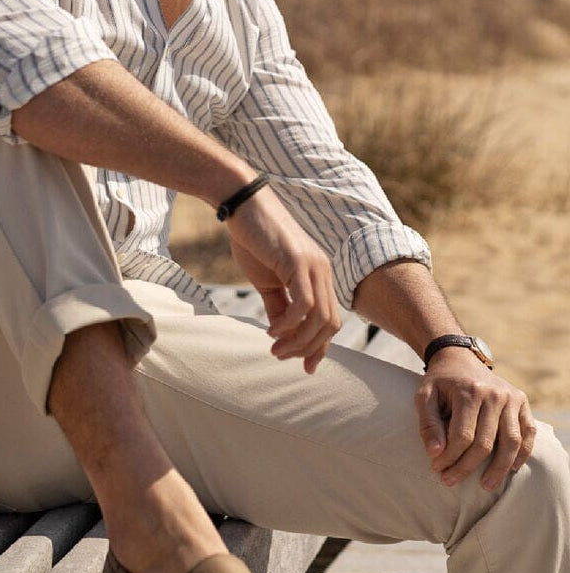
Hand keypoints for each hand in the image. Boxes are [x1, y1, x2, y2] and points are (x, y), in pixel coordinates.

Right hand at [226, 188, 340, 372]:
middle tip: (279, 356)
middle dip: (307, 348)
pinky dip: (289, 324)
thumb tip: (281, 332)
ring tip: (273, 347)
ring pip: (319, 318)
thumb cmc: (252, 238)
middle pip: (329, 325)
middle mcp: (322, 271)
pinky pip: (304, 304)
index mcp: (318, 275)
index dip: (319, 347)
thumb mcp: (266, 279)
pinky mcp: (298, 261)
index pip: (330, 320)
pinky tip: (271, 330)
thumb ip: (277, 304)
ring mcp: (313, 266)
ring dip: (296, 341)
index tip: (304, 368)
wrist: (241, 204)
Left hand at [415, 348, 536, 490]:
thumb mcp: (424, 395)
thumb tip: (434, 453)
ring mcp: (511, 397)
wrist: (458, 357)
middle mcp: (494, 394)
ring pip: (511, 442)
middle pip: (485, 443)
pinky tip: (511, 469)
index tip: (437, 468)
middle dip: (466, 467)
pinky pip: (527, 432)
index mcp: (468, 391)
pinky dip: (522, 453)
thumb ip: (428, 424)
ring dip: (499, 469)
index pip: (462, 436)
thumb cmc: (440, 381)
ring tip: (486, 486)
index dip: (449, 457)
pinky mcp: (522, 401)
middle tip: (451, 480)